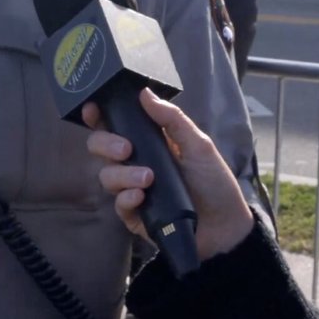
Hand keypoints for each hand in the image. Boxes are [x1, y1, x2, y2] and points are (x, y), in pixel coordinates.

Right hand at [83, 88, 254, 261]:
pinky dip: (126, 198)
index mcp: (149, 142)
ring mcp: (133, 190)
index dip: (99, 116)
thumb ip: (172, 119)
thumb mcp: (199, 145)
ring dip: (123, 174)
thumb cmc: (215, 182)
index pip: (116, 125)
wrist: (226, 226)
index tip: (92, 109)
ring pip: (107, 176)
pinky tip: (141, 196)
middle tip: (126, 149)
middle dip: (106, 143)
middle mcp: (136, 163)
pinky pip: (118, 204)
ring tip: (148, 178)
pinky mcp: (135, 216)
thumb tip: (144, 92)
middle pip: (101, 148)